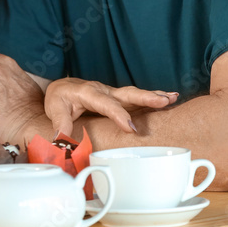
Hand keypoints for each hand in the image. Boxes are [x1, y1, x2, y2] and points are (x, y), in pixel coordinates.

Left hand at [44, 78, 178, 136]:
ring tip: (173, 97)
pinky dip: (153, 97)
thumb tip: (63, 139)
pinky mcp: (117, 98)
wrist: (62, 87)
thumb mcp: (54, 108)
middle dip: (146, 97)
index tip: (131, 128)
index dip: (119, 115)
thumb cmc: (59, 97)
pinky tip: (168, 98)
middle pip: (127, 93)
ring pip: (135, 94)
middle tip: (164, 101)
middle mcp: (104, 90)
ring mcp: (112, 93)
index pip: (106, 104)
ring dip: (154, 95)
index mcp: (88, 93)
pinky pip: (136, 98)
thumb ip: (61, 123)